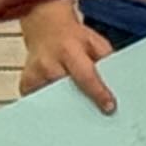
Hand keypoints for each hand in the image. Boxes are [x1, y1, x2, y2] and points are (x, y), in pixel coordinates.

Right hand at [21, 0, 120, 114]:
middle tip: (97, 119)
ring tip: (80, 118)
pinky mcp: (26, 84)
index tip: (109, 108)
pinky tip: (63, 111)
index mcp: (68, 51)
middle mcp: (48, 64)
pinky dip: (53, 107)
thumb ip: (106, 61)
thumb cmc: (74, 37)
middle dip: (82, 106)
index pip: (85, 76)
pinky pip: (41, 102)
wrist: (46, 26)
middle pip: (67, 92)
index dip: (98, 93)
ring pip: (54, 101)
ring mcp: (34, 75)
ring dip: (67, 109)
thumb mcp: (96, 43)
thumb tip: (119, 84)